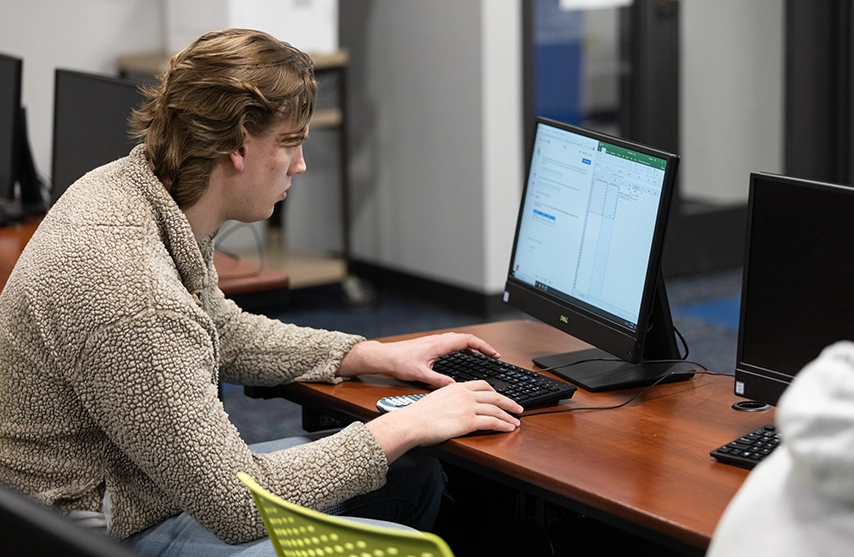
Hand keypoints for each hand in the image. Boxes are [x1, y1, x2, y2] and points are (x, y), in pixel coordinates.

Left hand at [337, 332, 500, 387]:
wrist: (384, 356)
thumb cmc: (399, 362)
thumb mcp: (420, 375)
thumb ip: (439, 382)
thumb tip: (455, 387)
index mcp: (439, 345)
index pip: (467, 340)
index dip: (484, 346)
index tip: (494, 354)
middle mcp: (438, 340)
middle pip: (466, 338)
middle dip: (482, 346)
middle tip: (493, 356)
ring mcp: (434, 341)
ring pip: (459, 339)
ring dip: (472, 346)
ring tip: (483, 356)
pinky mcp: (430, 344)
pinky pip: (452, 342)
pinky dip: (462, 347)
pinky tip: (463, 355)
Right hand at [366, 381, 522, 462]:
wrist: (411, 422)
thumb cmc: (417, 415)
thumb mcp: (434, 400)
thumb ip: (448, 400)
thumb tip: (452, 408)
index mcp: (456, 387)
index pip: (482, 385)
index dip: (495, 392)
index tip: (500, 397)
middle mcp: (464, 394)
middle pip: (494, 396)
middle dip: (509, 402)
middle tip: (518, 408)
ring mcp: (467, 407)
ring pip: (496, 409)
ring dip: (509, 415)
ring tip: (516, 421)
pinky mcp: (468, 421)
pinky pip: (492, 422)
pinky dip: (504, 425)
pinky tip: (510, 428)